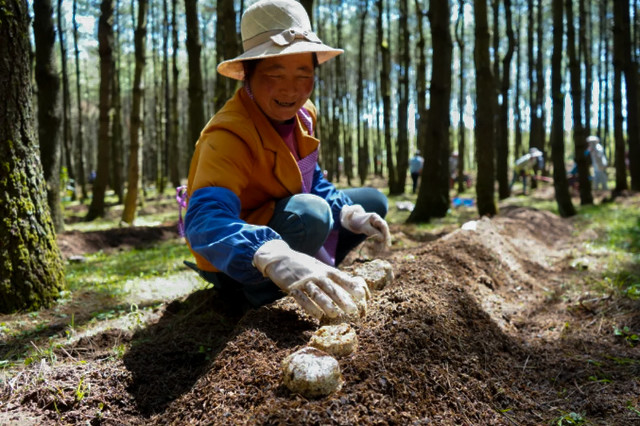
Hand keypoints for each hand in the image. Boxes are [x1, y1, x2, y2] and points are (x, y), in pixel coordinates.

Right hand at [253, 240, 369, 319]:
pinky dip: (310, 307)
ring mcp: (303, 281)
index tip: (361, 295)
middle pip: (330, 287)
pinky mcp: (292, 287)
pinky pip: (301, 298)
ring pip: (317, 293)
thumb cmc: (302, 264)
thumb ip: (331, 274)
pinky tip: (317, 315)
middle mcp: (315, 274)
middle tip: (352, 310)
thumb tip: (350, 284)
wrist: (279, 258)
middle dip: (341, 299)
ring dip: (326, 304)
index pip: (339, 277)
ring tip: (335, 314)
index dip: (350, 286)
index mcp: (323, 269)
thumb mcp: (318, 266)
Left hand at [340, 204, 390, 250]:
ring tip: (379, 250)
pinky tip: (378, 249)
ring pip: (382, 235)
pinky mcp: (375, 231)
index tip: (387, 241)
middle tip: (386, 246)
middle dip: (385, 239)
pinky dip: (378, 243)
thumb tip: (382, 239)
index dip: (386, 234)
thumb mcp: (363, 227)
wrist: (352, 221)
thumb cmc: (357, 222)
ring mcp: (377, 226)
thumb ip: (372, 231)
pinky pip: (378, 237)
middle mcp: (378, 221)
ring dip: (381, 242)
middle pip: (384, 231)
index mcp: (375, 217)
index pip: (383, 226)